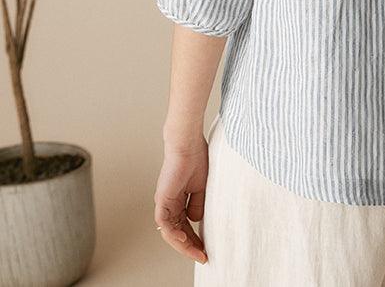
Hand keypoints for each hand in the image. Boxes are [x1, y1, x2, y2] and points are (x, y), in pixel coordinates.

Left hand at [154, 135, 209, 264]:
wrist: (188, 144)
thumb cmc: (196, 159)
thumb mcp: (201, 187)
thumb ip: (197, 204)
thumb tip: (195, 220)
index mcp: (177, 200)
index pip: (184, 226)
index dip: (195, 239)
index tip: (206, 250)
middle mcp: (169, 203)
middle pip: (177, 232)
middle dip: (190, 246)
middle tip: (203, 256)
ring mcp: (164, 202)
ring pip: (170, 231)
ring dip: (183, 244)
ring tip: (197, 252)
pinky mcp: (162, 198)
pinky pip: (164, 222)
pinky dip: (173, 233)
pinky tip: (184, 239)